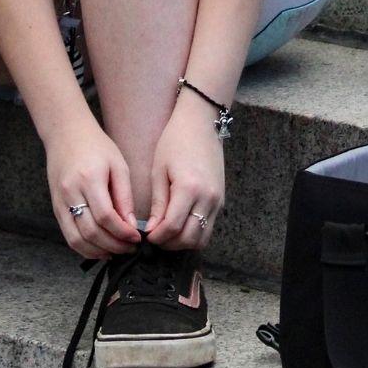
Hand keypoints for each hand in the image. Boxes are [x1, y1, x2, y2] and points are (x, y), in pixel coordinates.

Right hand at [44, 119, 140, 259]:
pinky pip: (68, 235)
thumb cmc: (96, 146)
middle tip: (130, 248)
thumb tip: (131, 225)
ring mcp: (59, 201)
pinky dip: (84, 247)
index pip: (106, 217)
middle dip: (114, 245)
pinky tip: (100, 248)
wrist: (65, 133)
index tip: (137, 238)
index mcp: (89, 179)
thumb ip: (124, 196)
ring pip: (77, 239)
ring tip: (117, 251)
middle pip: (91, 232)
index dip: (123, 233)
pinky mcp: (55, 207)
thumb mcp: (118, 165)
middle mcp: (71, 192)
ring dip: (98, 251)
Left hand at [145, 96, 224, 249]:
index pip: (172, 226)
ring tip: (167, 234)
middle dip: (169, 243)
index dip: (157, 236)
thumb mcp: (159, 171)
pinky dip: (195, 233)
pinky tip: (180, 225)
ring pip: (203, 238)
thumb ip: (157, 203)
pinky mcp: (221, 200)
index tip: (145, 236)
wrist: (200, 123)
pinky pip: (209, 227)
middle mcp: (208, 197)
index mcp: (189, 188)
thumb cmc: (174, 142)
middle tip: (154, 238)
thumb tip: (151, 229)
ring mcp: (218, 200)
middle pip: (189, 238)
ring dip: (183, 242)